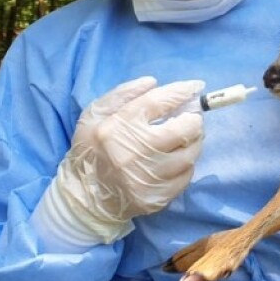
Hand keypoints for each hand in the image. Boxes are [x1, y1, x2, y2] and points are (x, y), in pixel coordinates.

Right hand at [42, 76, 204, 244]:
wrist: (84, 198)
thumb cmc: (90, 150)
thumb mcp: (94, 115)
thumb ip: (123, 94)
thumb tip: (153, 83)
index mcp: (117, 128)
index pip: (157, 102)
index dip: (180, 92)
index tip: (195, 87)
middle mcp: (134, 153)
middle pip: (183, 130)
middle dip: (193, 120)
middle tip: (191, 118)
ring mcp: (147, 178)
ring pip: (189, 155)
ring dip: (193, 143)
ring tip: (185, 139)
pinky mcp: (157, 197)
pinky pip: (186, 176)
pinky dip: (185, 165)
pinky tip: (175, 161)